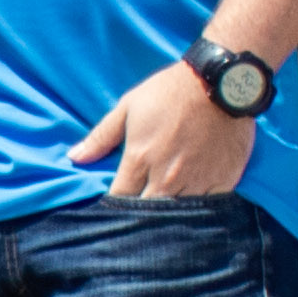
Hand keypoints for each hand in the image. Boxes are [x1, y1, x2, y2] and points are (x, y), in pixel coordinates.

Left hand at [68, 62, 255, 198]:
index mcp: (140, 159)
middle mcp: (167, 177)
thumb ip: (101, 137)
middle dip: (140, 214)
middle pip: (148, 211)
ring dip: (169, 212)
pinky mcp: (223, 180)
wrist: (220, 81)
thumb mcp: (128, 107)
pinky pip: (208, 206)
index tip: (115, 203)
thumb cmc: (169, 92)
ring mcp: (197, 181)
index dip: (115, 204)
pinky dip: (198, 207)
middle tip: (139, 209)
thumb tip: (74, 158)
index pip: (120, 198)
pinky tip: (192, 202)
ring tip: (163, 209)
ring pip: (178, 212)